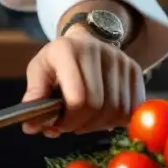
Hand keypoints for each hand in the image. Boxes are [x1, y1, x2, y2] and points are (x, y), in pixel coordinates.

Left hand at [21, 26, 145, 136]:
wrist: (84, 40)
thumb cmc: (58, 60)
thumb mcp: (38, 70)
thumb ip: (34, 96)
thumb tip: (31, 127)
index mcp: (68, 50)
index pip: (77, 98)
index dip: (68, 120)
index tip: (58, 125)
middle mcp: (99, 52)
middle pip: (98, 106)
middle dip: (82, 125)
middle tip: (70, 125)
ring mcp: (121, 60)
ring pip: (117, 111)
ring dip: (98, 125)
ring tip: (83, 120)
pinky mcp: (135, 70)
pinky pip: (131, 109)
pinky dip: (116, 120)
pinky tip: (100, 116)